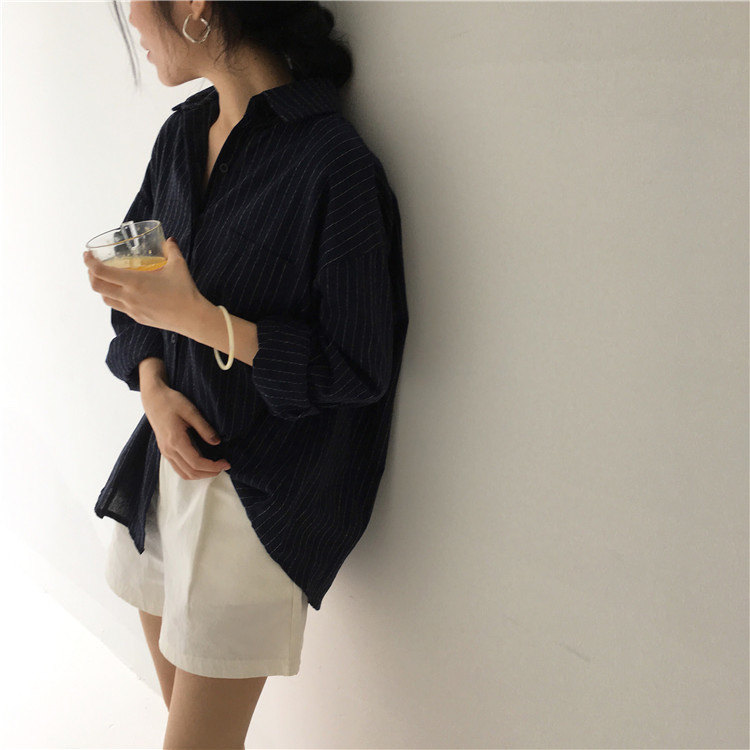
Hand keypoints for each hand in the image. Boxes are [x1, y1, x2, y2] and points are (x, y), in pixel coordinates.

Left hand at [83, 237, 202, 334]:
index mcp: (134, 282)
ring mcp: (132, 309)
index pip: (101, 271)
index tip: (87, 255)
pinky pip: (119, 307)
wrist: (192, 318)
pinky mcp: (138, 318)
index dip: (89, 262)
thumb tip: (169, 240)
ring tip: (106, 279)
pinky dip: (115, 297)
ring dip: (101, 287)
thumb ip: (171, 250)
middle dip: (90, 274)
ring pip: (106, 299)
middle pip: (97, 286)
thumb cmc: (185, 291)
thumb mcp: (178, 265)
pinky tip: (124, 292)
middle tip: (93, 266)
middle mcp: (129, 297)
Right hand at [141, 382, 230, 479]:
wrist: (153, 398)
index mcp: (175, 440)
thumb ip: (204, 428)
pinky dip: (192, 471)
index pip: (196, 463)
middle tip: (224, 466)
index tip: (226, 463)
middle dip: (209, 473)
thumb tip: (217, 442)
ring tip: (215, 467)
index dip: (213, 466)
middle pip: (190, 472)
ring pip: (184, 473)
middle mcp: (168, 450)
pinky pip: (178, 468)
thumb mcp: (191, 411)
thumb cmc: (172, 401)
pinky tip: (203, 464)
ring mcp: (165, 452)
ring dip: (201, 475)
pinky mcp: (165, 450)